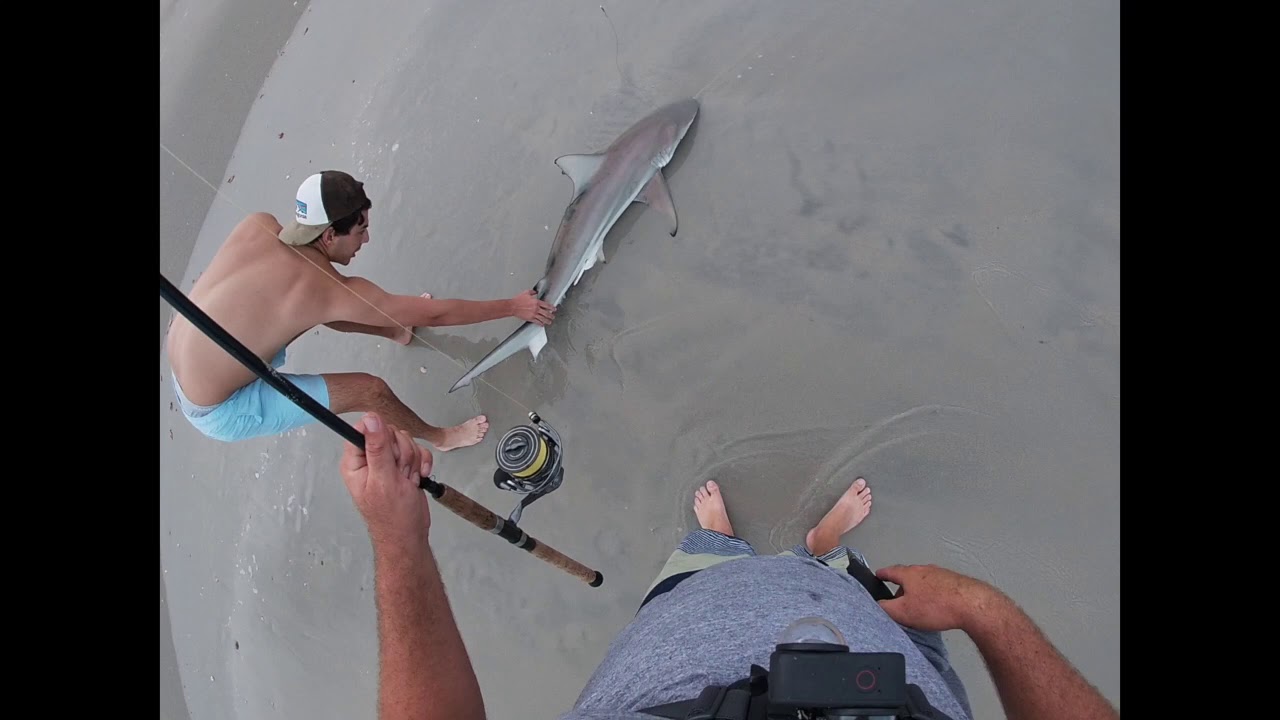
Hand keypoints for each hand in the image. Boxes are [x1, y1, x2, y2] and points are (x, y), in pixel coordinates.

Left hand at [340, 412, 433, 551]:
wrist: (410, 534)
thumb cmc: (392, 516)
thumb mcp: (384, 480)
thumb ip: (377, 448)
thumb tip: (371, 419)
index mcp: (355, 461)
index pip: (365, 429)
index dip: (382, 436)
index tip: (390, 452)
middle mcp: (369, 459)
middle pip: (389, 433)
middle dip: (402, 453)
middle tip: (400, 474)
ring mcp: (387, 463)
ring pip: (405, 442)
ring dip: (413, 461)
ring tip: (407, 481)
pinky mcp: (404, 466)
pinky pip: (418, 451)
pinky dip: (422, 464)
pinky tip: (419, 479)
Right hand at [511, 289, 555, 325]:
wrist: (513, 306)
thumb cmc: (518, 300)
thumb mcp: (526, 293)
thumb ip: (532, 292)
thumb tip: (535, 292)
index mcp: (536, 302)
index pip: (547, 305)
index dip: (552, 307)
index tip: (554, 309)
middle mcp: (536, 308)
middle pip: (546, 313)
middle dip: (551, 315)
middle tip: (553, 316)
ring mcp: (533, 314)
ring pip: (543, 318)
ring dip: (547, 321)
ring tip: (550, 322)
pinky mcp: (530, 318)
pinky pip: (537, 322)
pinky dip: (540, 324)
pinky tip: (542, 324)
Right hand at [874, 564, 1001, 631]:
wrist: (972, 605)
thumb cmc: (937, 607)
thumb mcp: (903, 612)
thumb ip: (885, 608)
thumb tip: (876, 605)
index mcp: (909, 574)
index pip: (890, 571)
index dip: (882, 574)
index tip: (878, 575)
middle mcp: (925, 570)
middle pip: (908, 576)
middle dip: (901, 588)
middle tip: (899, 601)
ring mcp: (941, 574)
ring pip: (924, 582)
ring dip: (919, 591)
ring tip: (919, 607)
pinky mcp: (955, 582)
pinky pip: (939, 587)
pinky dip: (934, 595)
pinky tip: (937, 607)